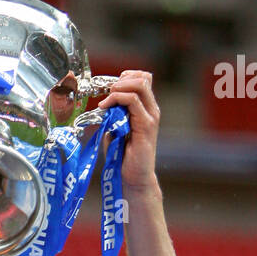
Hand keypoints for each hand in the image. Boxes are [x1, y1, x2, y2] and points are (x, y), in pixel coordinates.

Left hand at [97, 70, 160, 192]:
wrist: (132, 178)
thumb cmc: (123, 157)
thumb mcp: (115, 129)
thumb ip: (113, 115)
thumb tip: (104, 104)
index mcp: (145, 108)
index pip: (142, 79)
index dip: (126, 77)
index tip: (109, 88)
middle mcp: (151, 109)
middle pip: (143, 77)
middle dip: (121, 80)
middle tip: (107, 93)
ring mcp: (151, 116)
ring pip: (139, 85)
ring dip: (118, 88)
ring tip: (106, 102)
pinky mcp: (146, 125)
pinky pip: (132, 101)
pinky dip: (117, 99)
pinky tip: (105, 107)